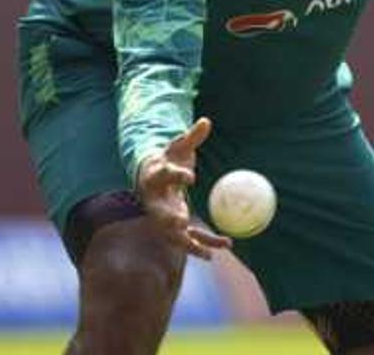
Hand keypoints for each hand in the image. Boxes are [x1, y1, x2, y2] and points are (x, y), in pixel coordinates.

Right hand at [136, 117, 231, 258]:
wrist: (150, 179)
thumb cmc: (167, 160)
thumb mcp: (178, 147)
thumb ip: (191, 137)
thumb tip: (206, 121)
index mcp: (155, 176)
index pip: (164, 175)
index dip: (177, 176)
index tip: (192, 176)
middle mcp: (154, 200)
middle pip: (159, 213)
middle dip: (169, 220)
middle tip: (182, 222)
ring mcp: (162, 217)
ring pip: (173, 234)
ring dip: (190, 243)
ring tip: (210, 252)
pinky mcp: (173, 227)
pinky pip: (188, 238)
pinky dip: (204, 243)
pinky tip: (223, 246)